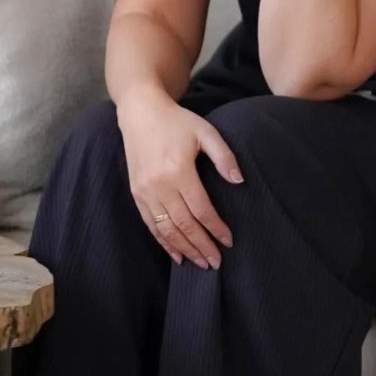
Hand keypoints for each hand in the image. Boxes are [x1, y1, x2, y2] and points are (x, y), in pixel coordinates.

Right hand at [116, 89, 239, 268]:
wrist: (140, 112)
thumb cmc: (176, 121)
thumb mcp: (205, 131)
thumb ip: (224, 156)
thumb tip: (239, 181)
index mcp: (178, 170)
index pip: (201, 209)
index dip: (216, 228)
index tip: (229, 241)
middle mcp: (159, 185)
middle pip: (184, 225)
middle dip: (202, 246)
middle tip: (217, 262)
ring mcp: (144, 191)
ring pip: (166, 229)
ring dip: (184, 249)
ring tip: (200, 263)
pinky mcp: (136, 193)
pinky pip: (150, 225)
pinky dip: (163, 242)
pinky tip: (176, 254)